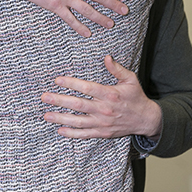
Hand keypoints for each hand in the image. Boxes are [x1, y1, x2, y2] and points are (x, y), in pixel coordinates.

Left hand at [41, 56, 161, 139]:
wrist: (146, 120)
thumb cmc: (136, 97)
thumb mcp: (130, 79)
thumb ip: (117, 69)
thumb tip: (106, 57)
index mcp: (110, 94)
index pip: (87, 88)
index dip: (72, 84)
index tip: (57, 80)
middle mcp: (105, 109)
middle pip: (78, 105)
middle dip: (60, 101)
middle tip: (44, 97)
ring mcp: (103, 123)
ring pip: (78, 121)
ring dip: (61, 118)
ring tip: (46, 115)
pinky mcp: (103, 133)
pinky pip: (85, 134)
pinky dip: (72, 134)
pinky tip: (60, 130)